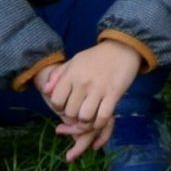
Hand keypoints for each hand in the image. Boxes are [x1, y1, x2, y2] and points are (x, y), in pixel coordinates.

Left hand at [35, 39, 141, 158]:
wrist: (124, 46)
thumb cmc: (96, 56)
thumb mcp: (74, 61)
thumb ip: (57, 75)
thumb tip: (46, 91)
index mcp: (71, 74)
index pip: (57, 102)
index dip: (60, 108)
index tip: (68, 104)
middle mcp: (83, 82)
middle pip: (71, 113)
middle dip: (74, 116)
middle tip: (80, 111)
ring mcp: (99, 88)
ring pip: (85, 118)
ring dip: (87, 121)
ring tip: (89, 115)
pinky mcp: (114, 93)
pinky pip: (103, 117)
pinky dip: (99, 123)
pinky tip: (100, 119)